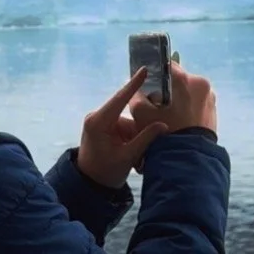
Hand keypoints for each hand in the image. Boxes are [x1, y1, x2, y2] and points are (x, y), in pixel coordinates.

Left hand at [76, 68, 168, 189]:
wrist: (89, 183)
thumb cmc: (105, 172)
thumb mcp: (128, 156)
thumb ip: (145, 138)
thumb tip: (163, 125)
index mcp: (99, 122)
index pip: (120, 98)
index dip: (134, 84)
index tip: (145, 70)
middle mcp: (97, 117)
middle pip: (126, 111)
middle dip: (140, 125)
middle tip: (148, 137)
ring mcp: (100, 120)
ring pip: (127, 121)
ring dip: (135, 135)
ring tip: (138, 156)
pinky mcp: (104, 126)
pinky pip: (123, 126)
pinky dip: (131, 138)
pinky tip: (133, 154)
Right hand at [132, 59, 216, 137]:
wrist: (186, 159)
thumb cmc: (162, 132)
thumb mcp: (140, 112)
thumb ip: (136, 94)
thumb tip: (138, 86)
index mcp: (184, 79)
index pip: (167, 65)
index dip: (156, 73)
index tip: (150, 85)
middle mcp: (201, 84)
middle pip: (179, 80)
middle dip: (169, 89)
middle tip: (158, 105)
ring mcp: (210, 98)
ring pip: (189, 93)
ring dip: (180, 100)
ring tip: (170, 117)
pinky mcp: (214, 112)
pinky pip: (197, 105)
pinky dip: (189, 110)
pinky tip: (180, 123)